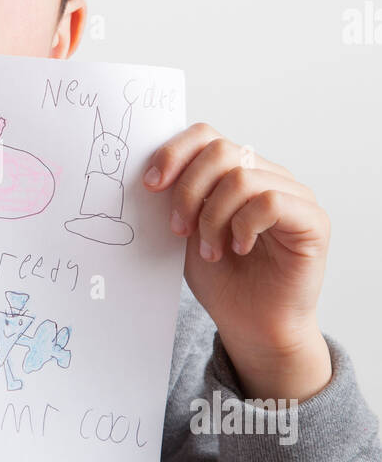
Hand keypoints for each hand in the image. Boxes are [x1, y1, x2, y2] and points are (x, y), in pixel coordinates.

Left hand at [143, 124, 331, 400]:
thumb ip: (177, 198)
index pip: (206, 136)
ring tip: (211, 250)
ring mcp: (293, 194)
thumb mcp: (187, 232)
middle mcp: (267, 175)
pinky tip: (239, 248)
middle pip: (220, 151)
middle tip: (179, 230)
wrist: (252, 325)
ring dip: (213, 217)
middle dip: (188, 191)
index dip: (174, 153)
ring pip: (241, 177)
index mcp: (236, 171)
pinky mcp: (312, 219)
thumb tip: (150, 172)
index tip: (150, 185)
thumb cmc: (223, 280)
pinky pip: (270, 202)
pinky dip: (244, 225)